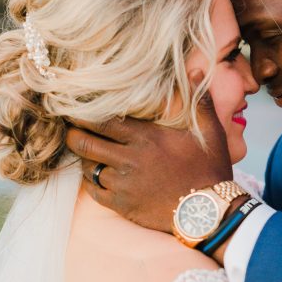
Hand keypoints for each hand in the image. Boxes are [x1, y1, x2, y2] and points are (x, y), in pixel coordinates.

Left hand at [65, 94, 232, 232]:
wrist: (209, 212)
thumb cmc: (209, 169)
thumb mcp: (211, 130)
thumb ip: (198, 99)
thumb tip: (193, 69)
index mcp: (146, 137)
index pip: (102, 121)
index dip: (83, 114)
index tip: (74, 108)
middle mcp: (129, 159)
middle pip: (84, 143)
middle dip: (72, 134)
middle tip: (70, 129)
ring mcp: (123, 184)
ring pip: (88, 167)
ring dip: (85, 159)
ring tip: (86, 152)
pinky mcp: (122, 205)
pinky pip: (94, 191)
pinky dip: (93, 183)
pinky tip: (98, 176)